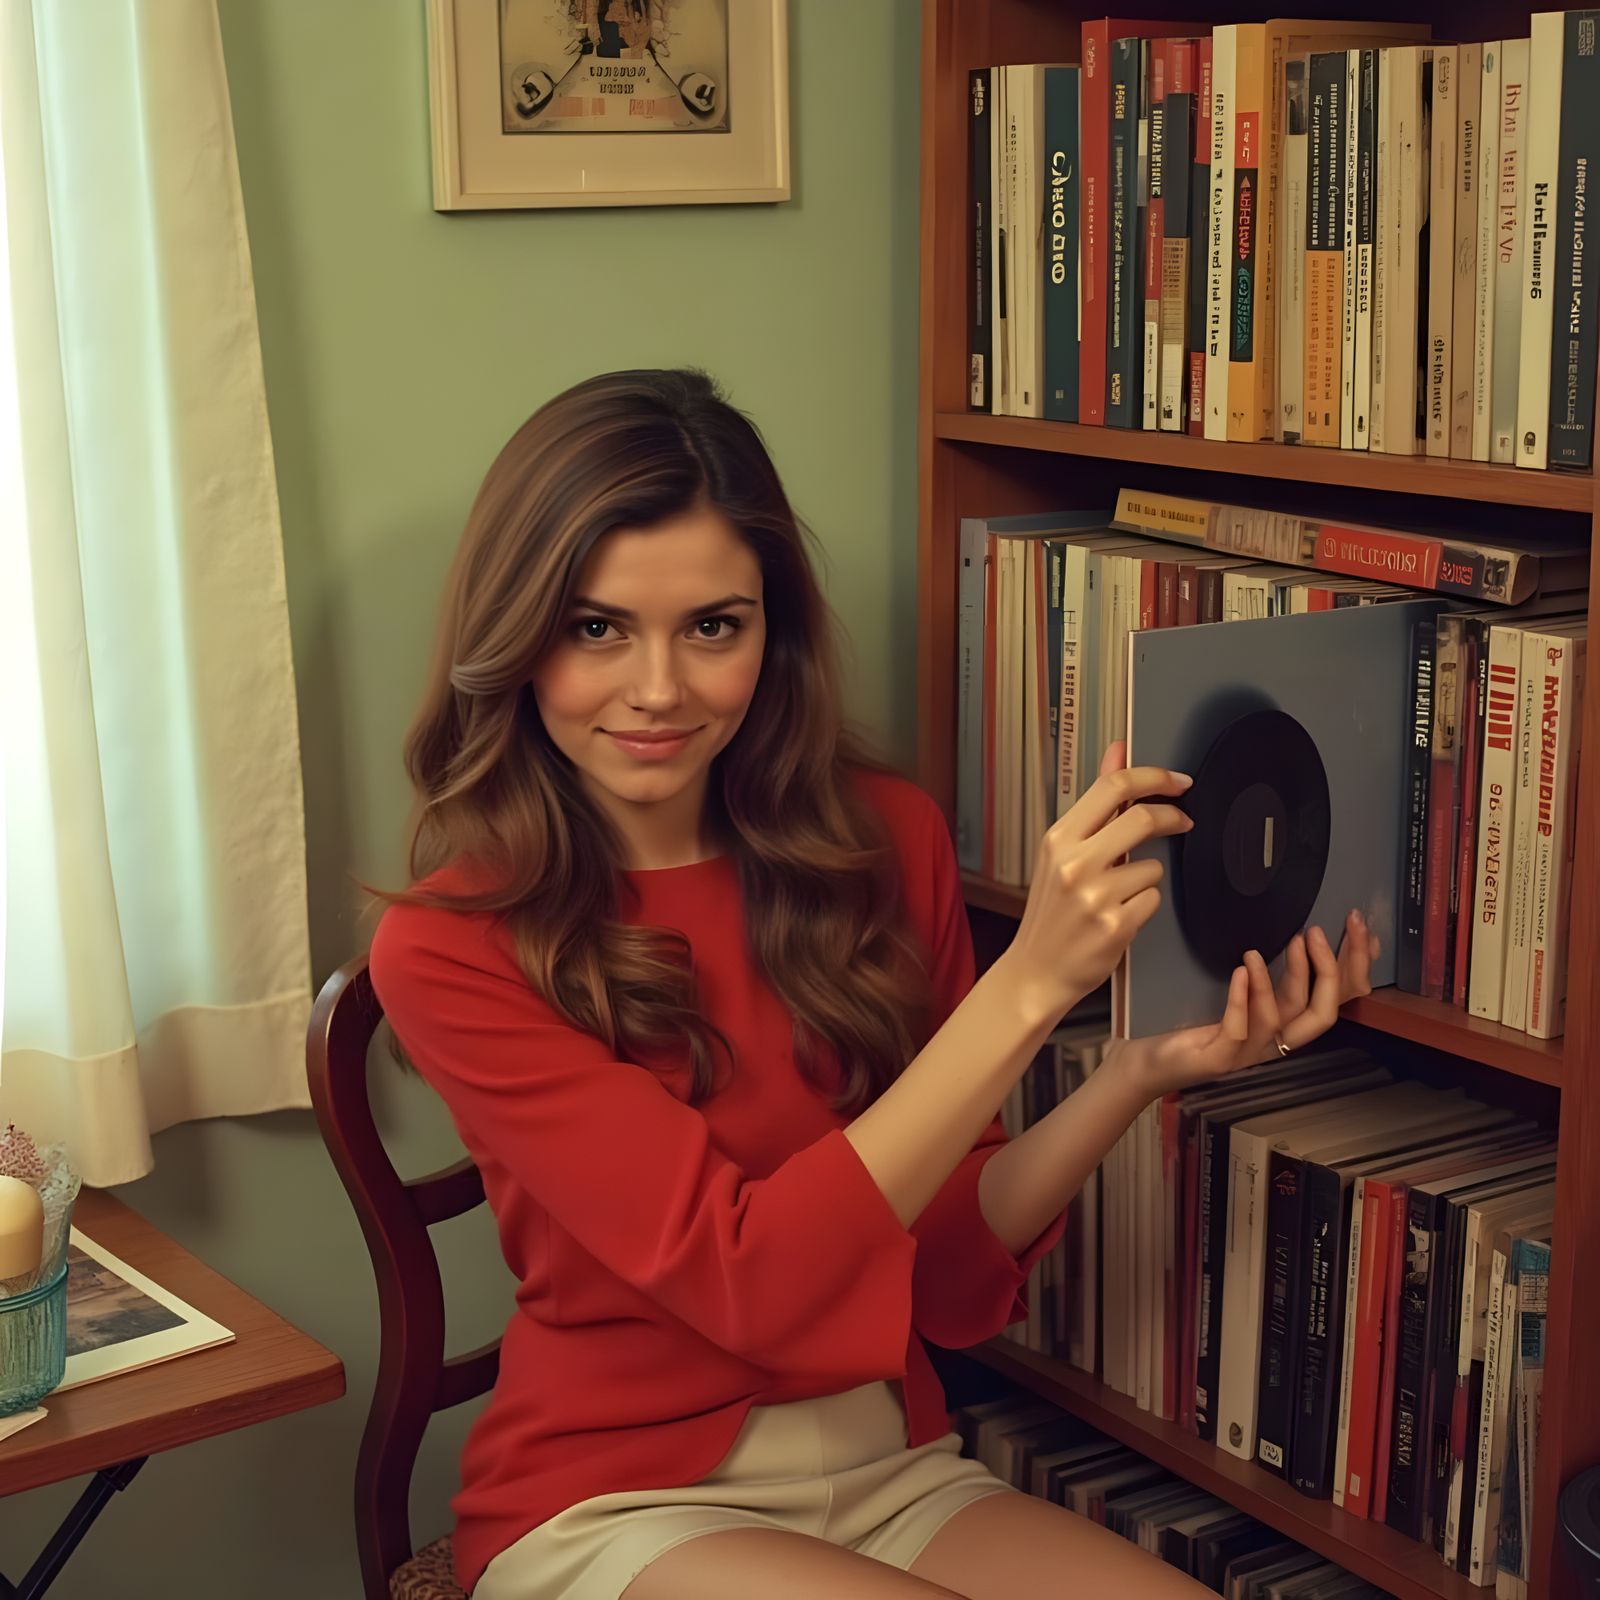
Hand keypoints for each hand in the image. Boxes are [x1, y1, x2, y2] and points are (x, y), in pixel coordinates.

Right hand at [998, 740, 1193, 1023]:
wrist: (1036, 972)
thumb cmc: (1052, 910)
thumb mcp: (1062, 852)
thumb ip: (1096, 802)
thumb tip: (1118, 749)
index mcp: (1059, 838)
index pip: (1114, 788)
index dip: (1154, 777)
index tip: (1180, 782)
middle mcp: (1074, 863)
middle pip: (1142, 819)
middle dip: (1172, 817)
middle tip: (1184, 822)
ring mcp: (1095, 896)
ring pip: (1152, 866)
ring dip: (1147, 877)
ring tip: (1120, 896)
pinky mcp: (1115, 925)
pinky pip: (1153, 899)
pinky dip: (1144, 906)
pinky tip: (1120, 917)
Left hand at [1107, 911, 1380, 1100]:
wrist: (1151, 1063)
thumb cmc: (1193, 1025)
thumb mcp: (1241, 996)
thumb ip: (1269, 976)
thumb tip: (1294, 932)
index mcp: (1286, 1026)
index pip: (1336, 998)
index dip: (1354, 966)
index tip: (1357, 926)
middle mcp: (1275, 1042)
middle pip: (1323, 1013)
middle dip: (1332, 970)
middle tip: (1320, 931)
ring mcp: (1248, 1052)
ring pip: (1282, 1019)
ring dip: (1288, 976)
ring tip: (1285, 940)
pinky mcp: (1219, 1058)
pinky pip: (1238, 1028)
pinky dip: (1243, 997)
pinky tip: (1242, 969)